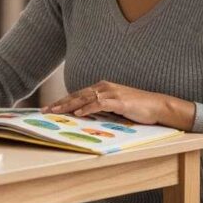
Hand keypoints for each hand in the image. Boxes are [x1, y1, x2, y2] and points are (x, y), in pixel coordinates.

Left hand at [42, 81, 194, 128]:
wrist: (157, 106)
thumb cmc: (136, 108)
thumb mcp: (114, 107)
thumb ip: (100, 108)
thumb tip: (83, 116)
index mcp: (101, 88)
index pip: (77, 95)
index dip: (62, 101)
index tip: (49, 108)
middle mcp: (103, 87)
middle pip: (77, 95)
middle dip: (59, 103)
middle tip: (44, 110)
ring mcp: (111, 92)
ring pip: (84, 98)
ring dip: (68, 105)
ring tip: (55, 111)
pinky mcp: (118, 100)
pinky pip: (99, 104)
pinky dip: (88, 108)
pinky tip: (78, 113)